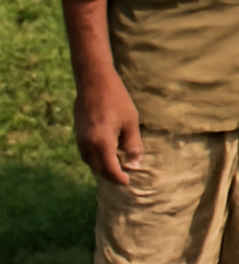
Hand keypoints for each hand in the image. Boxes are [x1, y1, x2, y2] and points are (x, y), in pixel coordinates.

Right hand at [74, 67, 141, 185]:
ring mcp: (79, 139)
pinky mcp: (77, 133)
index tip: (128, 182)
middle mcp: (87, 144)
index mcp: (101, 143)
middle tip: (124, 176)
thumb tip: (135, 164)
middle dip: (111, 175)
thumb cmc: (116, 99)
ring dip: (102, 167)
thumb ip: (133, 144)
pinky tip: (106, 154)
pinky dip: (95, 158)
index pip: (109, 169)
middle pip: (98, 168)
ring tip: (116, 167)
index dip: (119, 178)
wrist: (93, 81)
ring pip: (90, 162)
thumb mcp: (130, 121)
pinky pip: (86, 153)